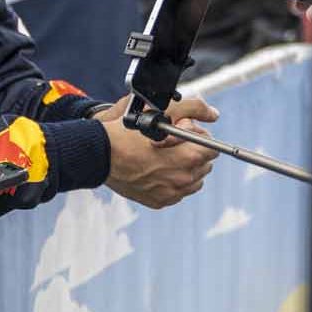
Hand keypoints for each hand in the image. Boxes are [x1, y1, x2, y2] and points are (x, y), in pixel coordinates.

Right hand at [102, 96, 219, 207]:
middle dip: (194, 153)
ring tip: (166, 157)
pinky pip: (178, 193)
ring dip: (185, 168)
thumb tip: (213, 114)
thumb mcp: (161, 111)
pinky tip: (157, 170)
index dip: (199, 137)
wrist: (99, 154)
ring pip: (193, 181)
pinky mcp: (160, 202)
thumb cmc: (128, 132)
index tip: (184, 133)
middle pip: (204, 165)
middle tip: (173, 144)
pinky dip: (172, 182)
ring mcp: (171, 193)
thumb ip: (192, 109)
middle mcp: (183, 179)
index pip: (213, 148)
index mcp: (188, 157)